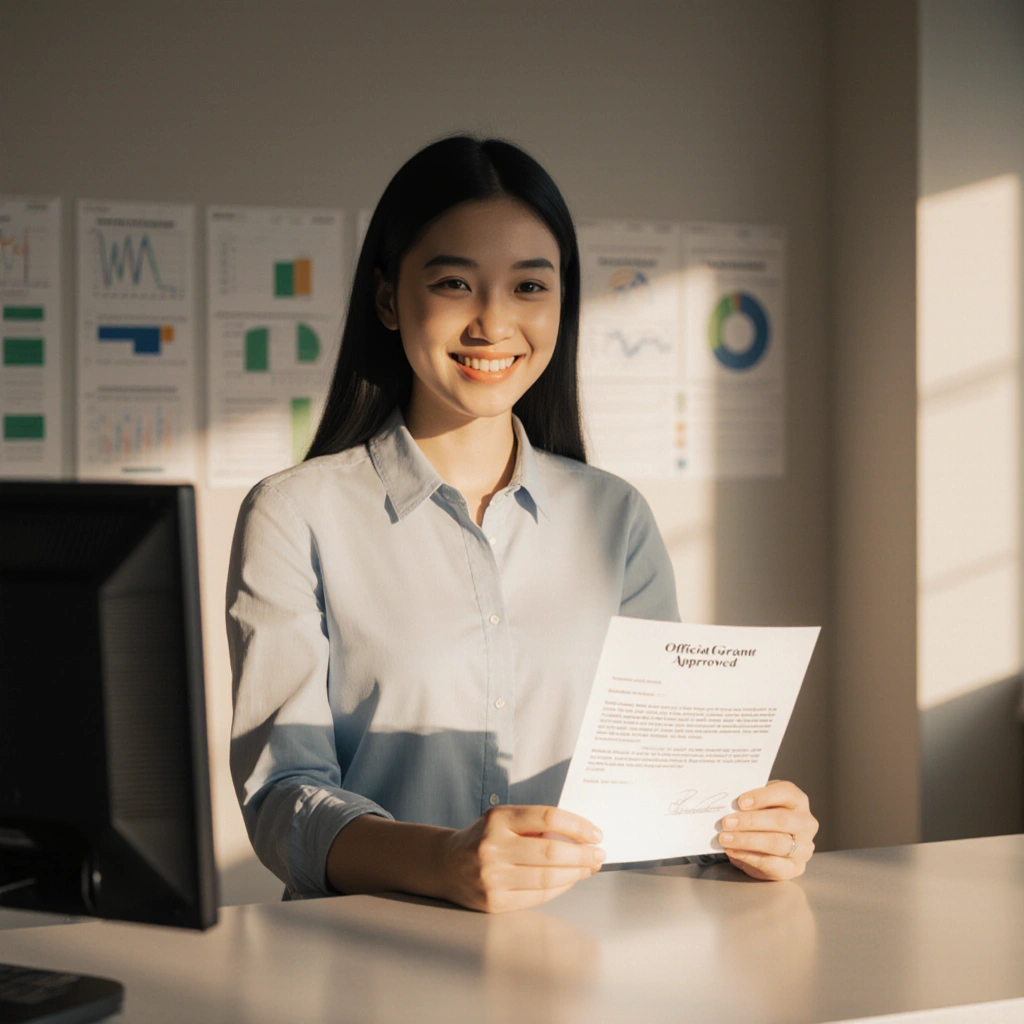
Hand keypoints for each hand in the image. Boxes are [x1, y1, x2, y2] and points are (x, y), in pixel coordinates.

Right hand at [440, 805, 605, 912]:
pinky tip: (569, 880)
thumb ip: (535, 825)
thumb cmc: (483, 838)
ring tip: (589, 868)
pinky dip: (559, 888)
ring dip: (576, 873)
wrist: (445, 864)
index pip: (547, 817)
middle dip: (583, 854)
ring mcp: (492, 877)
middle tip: (599, 854)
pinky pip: (537, 896)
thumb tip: (581, 837)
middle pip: (551, 850)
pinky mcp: (494, 902)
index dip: (577, 825)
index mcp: (498, 819)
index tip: (595, 833)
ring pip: (547, 877)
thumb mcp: (503, 820)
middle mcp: (493, 847)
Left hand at [716, 780, 817, 880]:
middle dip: (751, 821)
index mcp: (798, 800)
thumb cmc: (761, 817)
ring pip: (777, 843)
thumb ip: (749, 801)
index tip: (740, 802)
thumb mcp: (758, 804)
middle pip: (781, 819)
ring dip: (747, 840)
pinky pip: (773, 864)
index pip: (785, 793)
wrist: (767, 847)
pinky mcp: (795, 868)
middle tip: (727, 822)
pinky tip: (734, 852)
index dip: (763, 796)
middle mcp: (806, 823)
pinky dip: (750, 857)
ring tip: (725, 838)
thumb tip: (728, 803)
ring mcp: (804, 847)